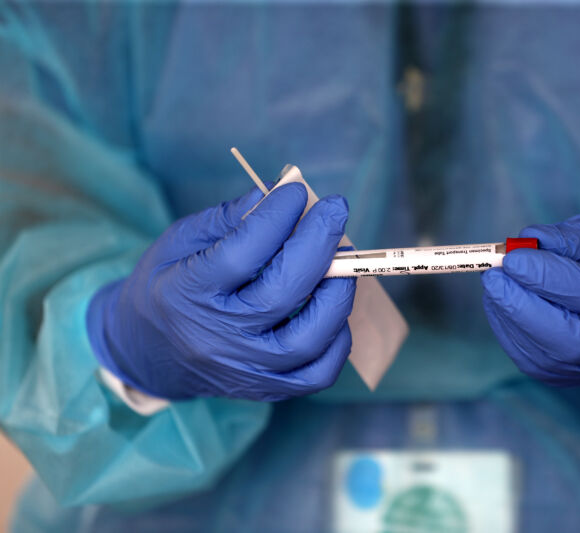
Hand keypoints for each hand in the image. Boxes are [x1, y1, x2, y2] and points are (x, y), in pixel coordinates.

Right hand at [87, 183, 355, 400]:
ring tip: (341, 262)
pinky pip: (318, 373)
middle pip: (282, 292)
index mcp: (187, 294)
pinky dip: (337, 340)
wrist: (146, 355)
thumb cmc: (166, 288)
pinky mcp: (266, 389)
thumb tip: (276, 194)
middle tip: (334, 211)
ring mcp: (245, 369)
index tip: (294, 191)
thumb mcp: (179, 244)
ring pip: (308, 338)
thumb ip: (227, 219)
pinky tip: (333, 310)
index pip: (241, 254)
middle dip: (318, 243)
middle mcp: (218, 337)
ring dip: (336, 294)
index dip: (275, 217)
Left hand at [482, 206, 579, 385]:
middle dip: (523, 309)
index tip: (512, 257)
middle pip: (572, 344)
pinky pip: (534, 362)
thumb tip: (524, 242)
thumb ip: (572, 237)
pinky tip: (500, 301)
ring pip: (547, 359)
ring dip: (509, 319)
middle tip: (493, 276)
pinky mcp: (575, 375)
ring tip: (495, 282)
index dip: (548, 278)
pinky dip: (509, 331)